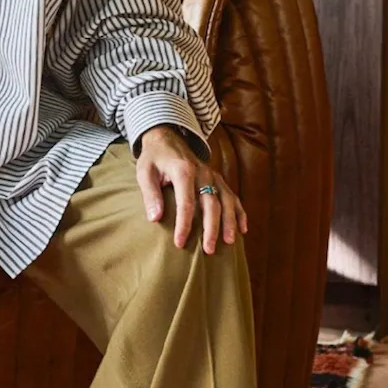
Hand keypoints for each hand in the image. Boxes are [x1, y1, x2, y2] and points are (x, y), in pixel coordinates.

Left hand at [135, 125, 247, 253]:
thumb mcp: (144, 172)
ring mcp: (213, 175)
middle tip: (208, 250)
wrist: (166, 137)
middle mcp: (202, 173)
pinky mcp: (218, 178)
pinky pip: (232, 196)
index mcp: (183, 171)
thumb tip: (155, 218)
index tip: (179, 243)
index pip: (186, 203)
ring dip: (229, 222)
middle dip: (211, 228)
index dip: (184, 225)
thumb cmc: (154, 158)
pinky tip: (243, 228)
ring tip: (229, 242)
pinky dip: (239, 212)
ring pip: (226, 200)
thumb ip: (150, 194)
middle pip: (211, 204)